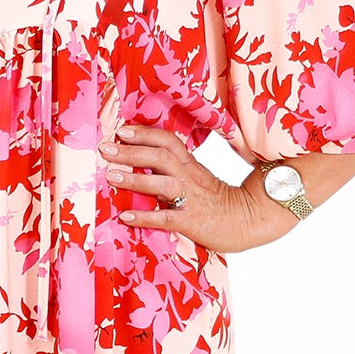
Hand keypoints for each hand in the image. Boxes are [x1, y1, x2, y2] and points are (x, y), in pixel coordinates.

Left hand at [100, 124, 271, 253]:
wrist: (248, 222)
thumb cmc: (216, 202)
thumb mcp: (197, 179)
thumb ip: (173, 171)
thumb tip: (141, 164)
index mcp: (190, 166)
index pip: (168, 141)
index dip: (146, 134)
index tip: (122, 130)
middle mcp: (189, 178)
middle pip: (161, 157)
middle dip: (132, 152)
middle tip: (106, 149)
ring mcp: (191, 199)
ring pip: (162, 184)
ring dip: (135, 179)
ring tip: (111, 177)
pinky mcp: (192, 222)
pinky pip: (167, 218)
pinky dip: (145, 216)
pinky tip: (125, 215)